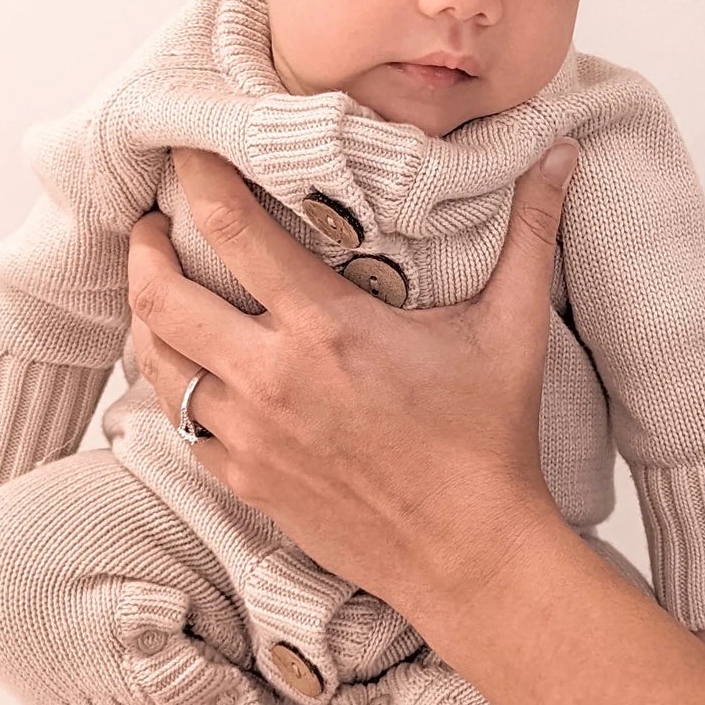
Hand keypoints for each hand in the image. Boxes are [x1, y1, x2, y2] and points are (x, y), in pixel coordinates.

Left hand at [126, 141, 579, 614]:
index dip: (197, 174)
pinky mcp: (244, 480)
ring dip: (147, 315)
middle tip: (154, 221)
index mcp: (328, 329)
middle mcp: (271, 379)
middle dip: (143, 246)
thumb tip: (560, 155)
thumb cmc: (490, 442)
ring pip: (156, 361)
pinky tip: (188, 365)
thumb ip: (529, 231)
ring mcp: (249, 436)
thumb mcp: (513, 328)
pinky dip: (171, 383)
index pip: (233, 228)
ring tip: (159, 285)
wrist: (471, 555)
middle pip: (161, 295)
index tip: (187, 149)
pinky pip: (177, 422)